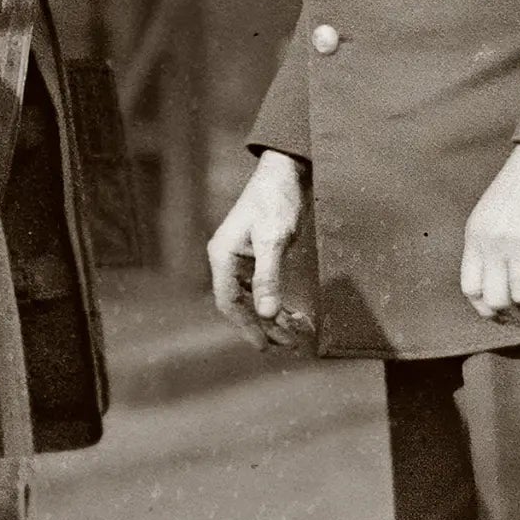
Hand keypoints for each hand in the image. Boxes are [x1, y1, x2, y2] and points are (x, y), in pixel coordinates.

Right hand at [208, 150, 310, 350]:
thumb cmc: (276, 201)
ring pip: (251, 298)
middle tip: (289, 345)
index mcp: (223, 256)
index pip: (229, 301)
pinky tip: (292, 312)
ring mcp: (239, 258)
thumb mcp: (273, 239)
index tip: (265, 347)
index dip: (246, 327)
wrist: (284, 172)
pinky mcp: (254, 255)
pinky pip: (260, 287)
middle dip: (263, 326)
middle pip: (240, 304)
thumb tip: (268, 314)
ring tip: (296, 333)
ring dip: (271, 317)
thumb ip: (269, 277)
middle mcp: (226, 259)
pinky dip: (275, 302)